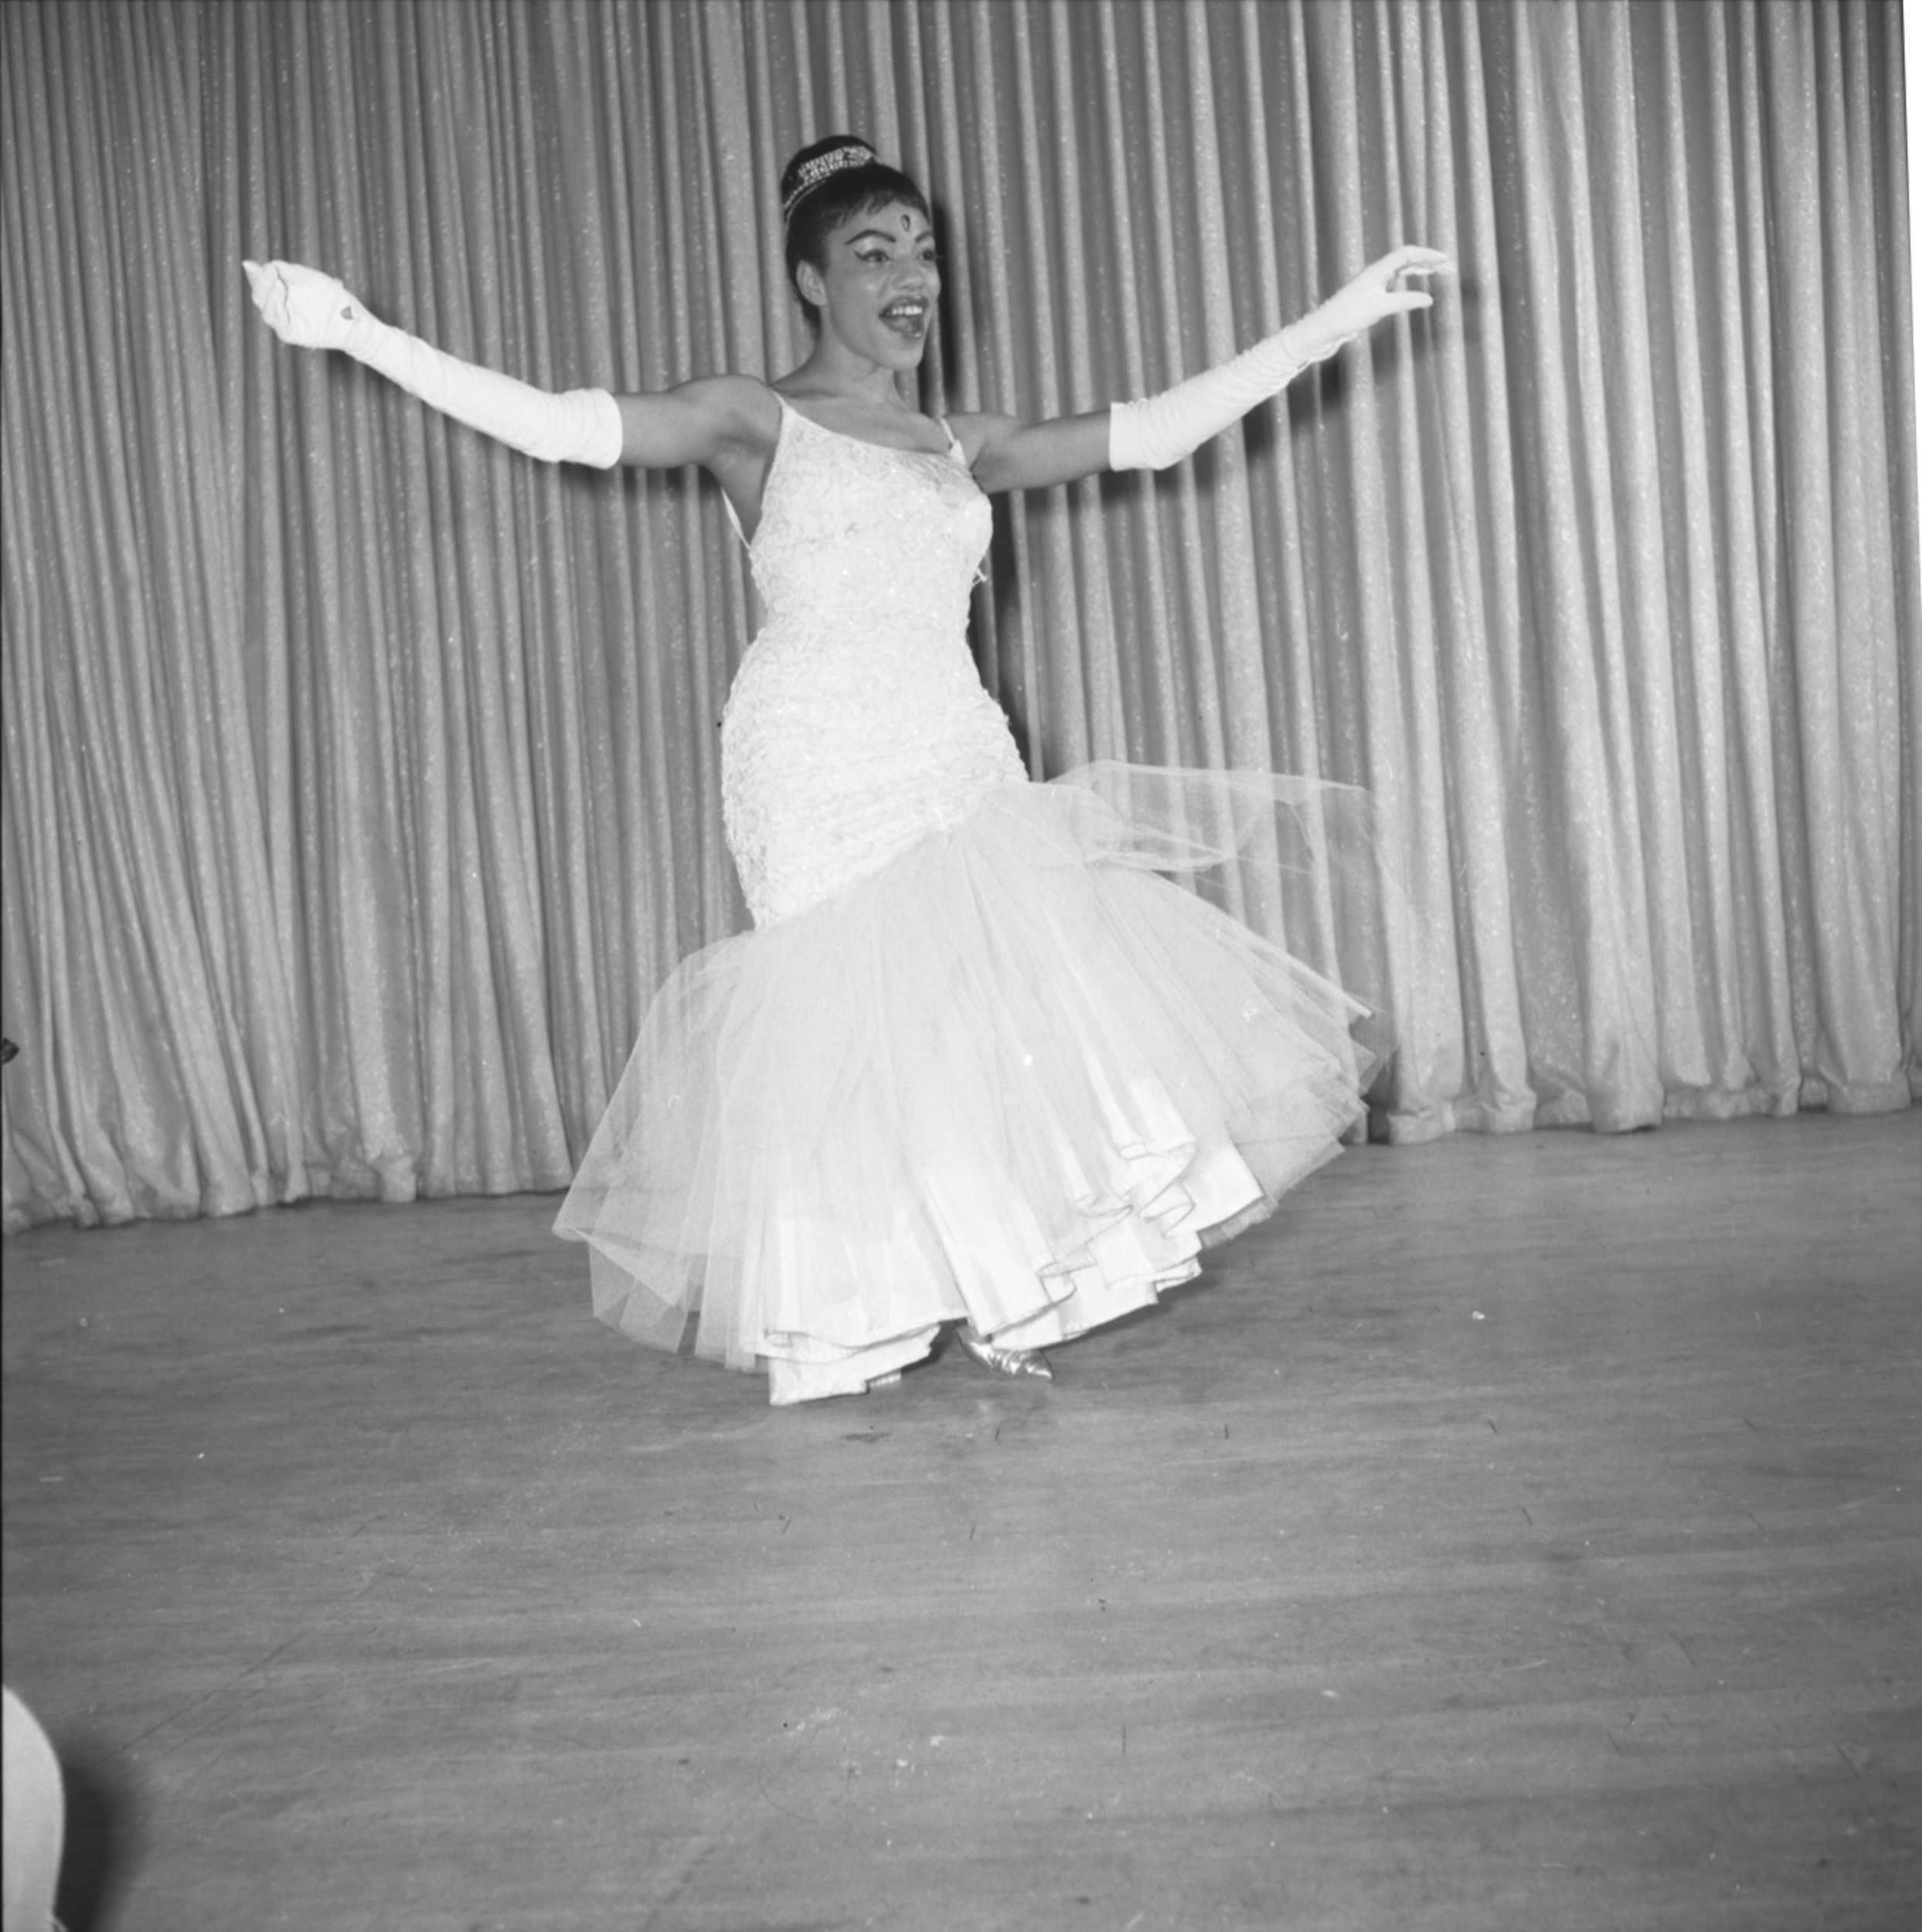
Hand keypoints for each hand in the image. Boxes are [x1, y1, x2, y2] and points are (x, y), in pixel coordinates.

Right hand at [242, 259, 370, 351]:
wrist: (353, 317)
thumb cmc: (332, 296)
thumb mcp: (308, 277)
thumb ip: (284, 270)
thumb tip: (255, 264)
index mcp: (279, 290)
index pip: (259, 283)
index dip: (258, 275)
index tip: (266, 268)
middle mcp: (279, 305)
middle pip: (259, 297)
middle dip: (262, 285)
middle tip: (271, 274)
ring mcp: (286, 320)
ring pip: (267, 312)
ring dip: (270, 298)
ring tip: (279, 286)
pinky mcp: (294, 334)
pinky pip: (281, 327)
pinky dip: (279, 317)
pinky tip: (281, 305)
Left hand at [1283, 245, 1452, 364]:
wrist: (1326, 326)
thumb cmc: (1348, 315)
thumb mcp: (1380, 308)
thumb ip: (1405, 301)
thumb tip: (1429, 299)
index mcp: (1378, 269)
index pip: (1408, 254)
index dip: (1428, 255)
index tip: (1445, 260)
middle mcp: (1377, 271)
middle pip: (1408, 259)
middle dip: (1429, 261)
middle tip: (1449, 267)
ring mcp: (1375, 281)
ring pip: (1403, 269)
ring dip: (1421, 270)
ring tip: (1440, 272)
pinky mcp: (1372, 292)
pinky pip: (1396, 280)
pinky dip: (1410, 280)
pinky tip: (1419, 285)